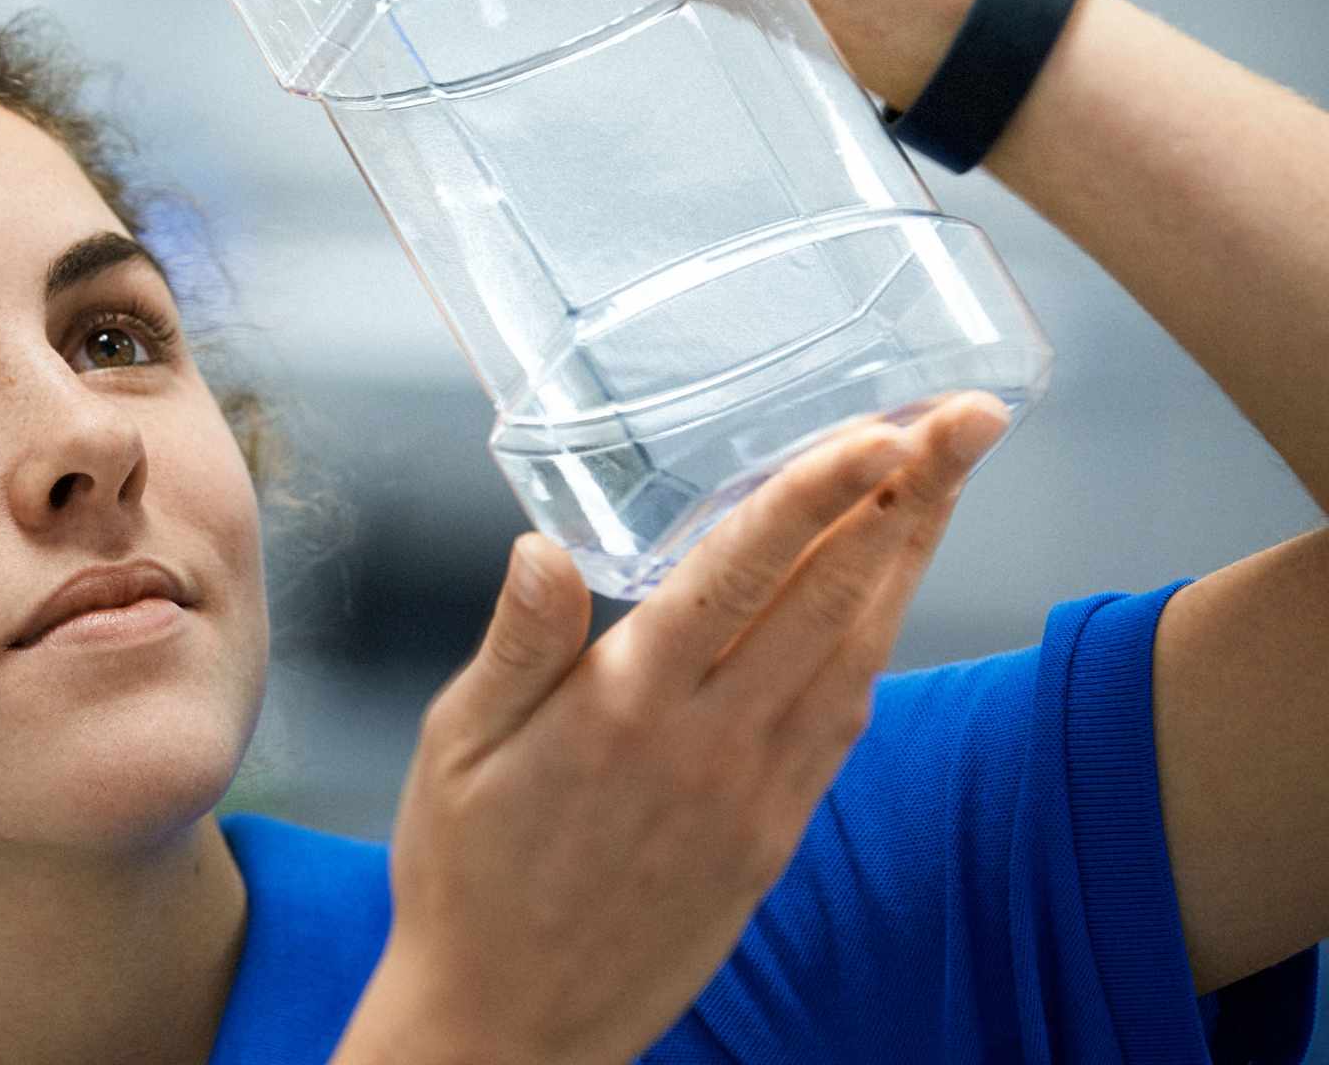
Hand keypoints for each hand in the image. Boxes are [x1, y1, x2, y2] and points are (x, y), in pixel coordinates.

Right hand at [334, 392, 1008, 1064]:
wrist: (512, 1029)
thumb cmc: (467, 878)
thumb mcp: (457, 749)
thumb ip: (516, 645)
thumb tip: (543, 547)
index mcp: (627, 708)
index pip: (744, 576)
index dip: (819, 495)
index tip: (884, 431)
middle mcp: (711, 745)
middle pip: (833, 600)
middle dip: (907, 499)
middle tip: (966, 419)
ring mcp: (756, 797)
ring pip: (857, 655)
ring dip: (909, 560)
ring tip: (947, 480)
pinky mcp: (773, 839)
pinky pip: (843, 724)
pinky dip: (876, 645)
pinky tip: (889, 598)